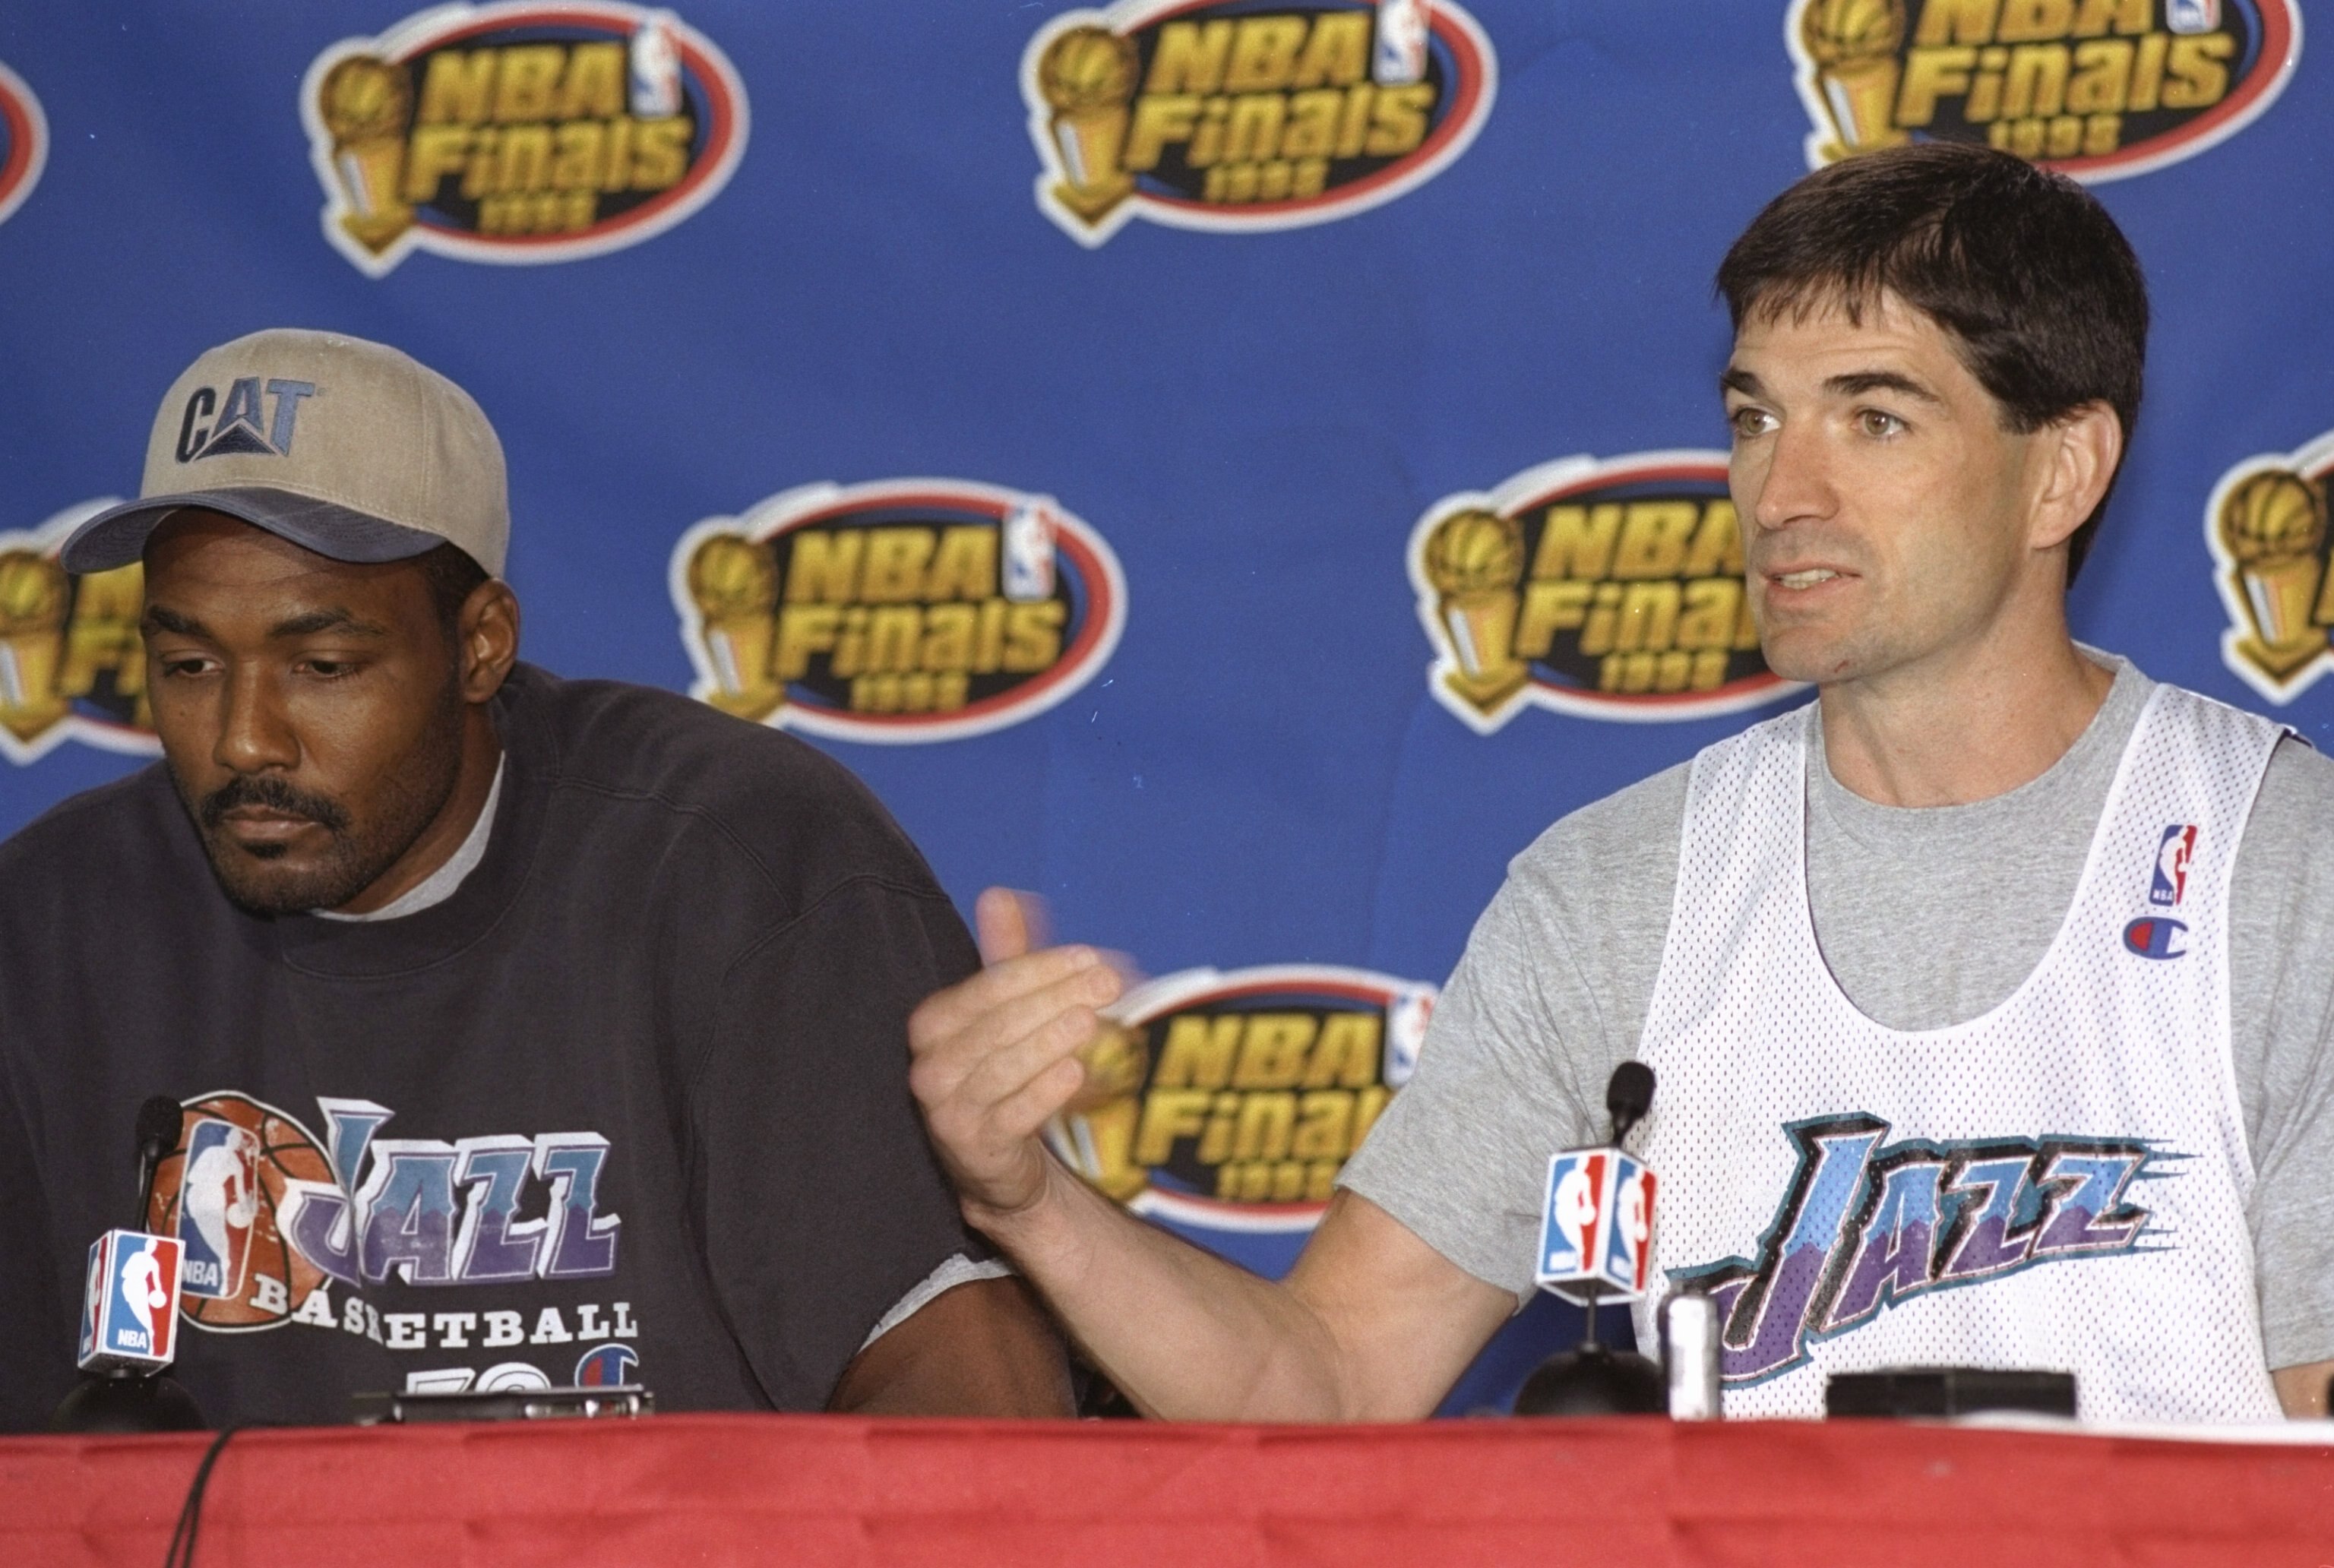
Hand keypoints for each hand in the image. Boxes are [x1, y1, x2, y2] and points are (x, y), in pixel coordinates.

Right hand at [909, 889, 1125, 1223]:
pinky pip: (1009, 1117)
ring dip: (1048, 1040)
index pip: (985, 988)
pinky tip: (1074, 1070)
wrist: (997, 1161)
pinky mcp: (974, 1150)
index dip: (1038, 969)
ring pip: (999, 1068)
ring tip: (1090, 1019)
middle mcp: (930, 1068)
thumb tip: (1000, 894)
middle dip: (1054, 998)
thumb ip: (1006, 958)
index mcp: (931, 1026)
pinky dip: (1042, 1092)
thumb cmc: (1001, 1073)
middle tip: (1107, 983)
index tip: (1088, 958)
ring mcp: (947, 1113)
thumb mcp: (1003, 1013)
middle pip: (996, 1025)